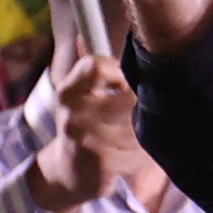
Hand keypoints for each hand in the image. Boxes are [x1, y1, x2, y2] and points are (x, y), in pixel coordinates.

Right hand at [29, 46, 140, 211]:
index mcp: (68, 91)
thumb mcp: (81, 97)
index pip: (97, 65)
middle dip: (141, 108)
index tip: (126, 85)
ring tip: (138, 138)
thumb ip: (100, 72)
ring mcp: (86, 138)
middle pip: (128, 97)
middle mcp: (72, 112)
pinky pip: (138, 150)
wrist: (67, 173)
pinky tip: (132, 157)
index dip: (120, 73)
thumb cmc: (84, 127)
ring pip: (138, 125)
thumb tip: (106, 38)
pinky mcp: (102, 162)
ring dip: (145, 134)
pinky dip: (142, 155)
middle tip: (142, 114)